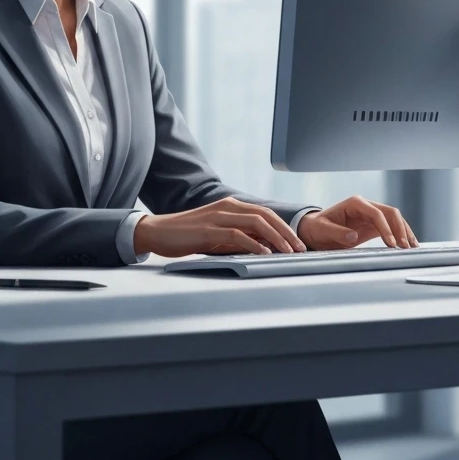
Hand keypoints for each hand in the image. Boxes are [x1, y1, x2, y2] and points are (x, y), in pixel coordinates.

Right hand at [133, 197, 307, 257]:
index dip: (284, 227)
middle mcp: (227, 207)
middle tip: (300, 249)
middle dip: (286, 232)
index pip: (265, 213)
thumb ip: (238, 236)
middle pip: (265, 216)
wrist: (158, 231)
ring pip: (255, 223)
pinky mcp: (208, 230)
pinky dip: (253, 244)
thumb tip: (264, 246)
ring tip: (288, 252)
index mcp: (231, 205)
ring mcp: (217, 216)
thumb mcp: (218, 234)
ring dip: (275, 238)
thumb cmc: (188, 235)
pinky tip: (264, 253)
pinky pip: (236, 235)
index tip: (297, 243)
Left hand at [296, 196, 418, 250]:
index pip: (376, 213)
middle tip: (405, 247)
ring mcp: (371, 214)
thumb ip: (337, 233)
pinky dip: (400, 235)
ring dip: (405, 232)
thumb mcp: (323, 231)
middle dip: (400, 229)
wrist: (316, 230)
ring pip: (394, 219)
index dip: (386, 228)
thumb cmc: (318, 229)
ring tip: (412, 247)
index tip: (391, 244)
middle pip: (390, 213)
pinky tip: (407, 246)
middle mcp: (366, 206)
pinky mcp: (374, 225)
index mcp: (355, 203)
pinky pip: (391, 227)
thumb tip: (353, 236)